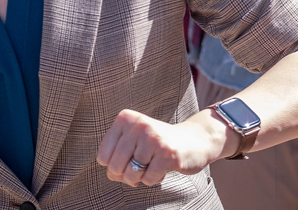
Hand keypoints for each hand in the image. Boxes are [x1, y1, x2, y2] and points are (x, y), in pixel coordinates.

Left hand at [97, 109, 226, 186]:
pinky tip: (163, 167)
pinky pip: (148, 179)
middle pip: (115, 167)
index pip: (103, 156)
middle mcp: (138, 124)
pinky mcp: (168, 153)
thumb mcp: (133, 141)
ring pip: (131, 175)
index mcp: (125, 118)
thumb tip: (112, 175)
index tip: (129, 159)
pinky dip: (154, 179)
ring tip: (152, 165)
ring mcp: (153, 138)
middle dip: (126, 175)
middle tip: (140, 167)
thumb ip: (115, 157)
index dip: (114, 165)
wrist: (194, 140)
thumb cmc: (157, 145)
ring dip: (141, 178)